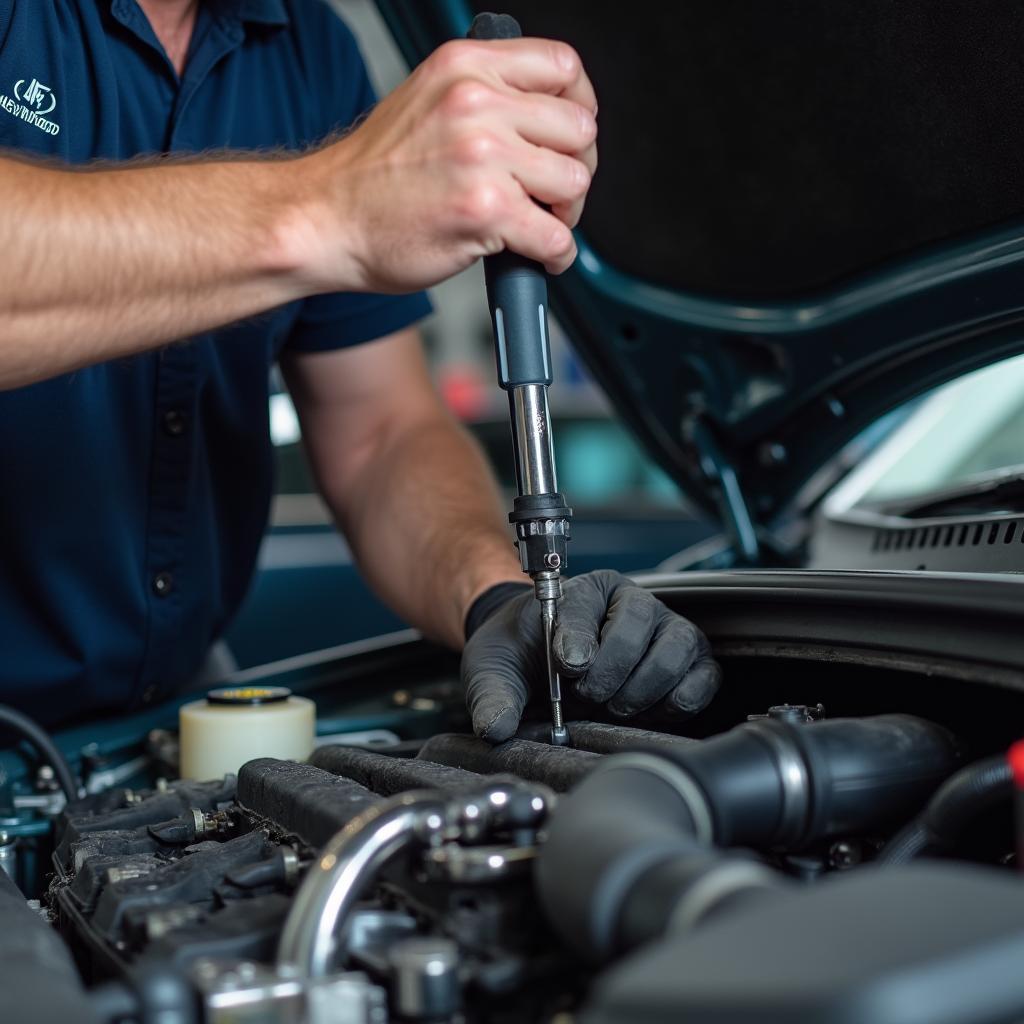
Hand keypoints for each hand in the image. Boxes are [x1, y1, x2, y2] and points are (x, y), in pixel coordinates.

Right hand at [298, 36, 597, 293]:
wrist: (327, 221)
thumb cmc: (372, 176)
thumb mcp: (427, 102)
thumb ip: (484, 96)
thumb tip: (543, 118)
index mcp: (465, 67)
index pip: (562, 67)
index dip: (580, 106)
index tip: (570, 136)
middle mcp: (476, 103)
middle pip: (579, 128)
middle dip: (576, 167)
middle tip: (554, 193)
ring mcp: (482, 157)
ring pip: (574, 182)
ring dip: (566, 213)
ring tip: (539, 224)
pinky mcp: (486, 212)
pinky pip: (556, 237)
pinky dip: (557, 256)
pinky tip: (538, 257)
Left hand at [462, 570, 721, 742]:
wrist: (539, 661)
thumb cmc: (523, 652)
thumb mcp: (495, 668)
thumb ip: (493, 694)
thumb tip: (496, 727)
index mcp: (585, 590)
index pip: (591, 607)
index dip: (579, 641)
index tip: (567, 667)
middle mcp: (633, 603)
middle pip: (641, 628)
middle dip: (610, 674)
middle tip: (585, 696)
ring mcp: (666, 630)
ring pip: (677, 652)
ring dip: (643, 690)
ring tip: (612, 705)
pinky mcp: (690, 662)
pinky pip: (704, 678)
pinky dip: (678, 702)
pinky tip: (645, 712)